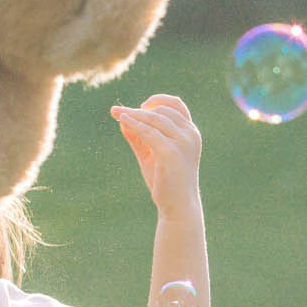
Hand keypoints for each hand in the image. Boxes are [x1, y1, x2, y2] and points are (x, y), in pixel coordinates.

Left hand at [110, 95, 200, 214]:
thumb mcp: (152, 154)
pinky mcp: (170, 152)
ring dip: (133, 115)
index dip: (158, 100)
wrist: (178, 206)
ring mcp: (182, 143)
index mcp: (191, 133)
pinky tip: (122, 120)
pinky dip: (133, 123)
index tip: (142, 106)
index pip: (176, 105)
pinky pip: (148, 132)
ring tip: (116, 114)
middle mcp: (190, 134)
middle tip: (119, 113)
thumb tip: (123, 119)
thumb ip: (140, 138)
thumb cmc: (167, 181)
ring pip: (153, 119)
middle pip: (161, 111)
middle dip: (138, 110)